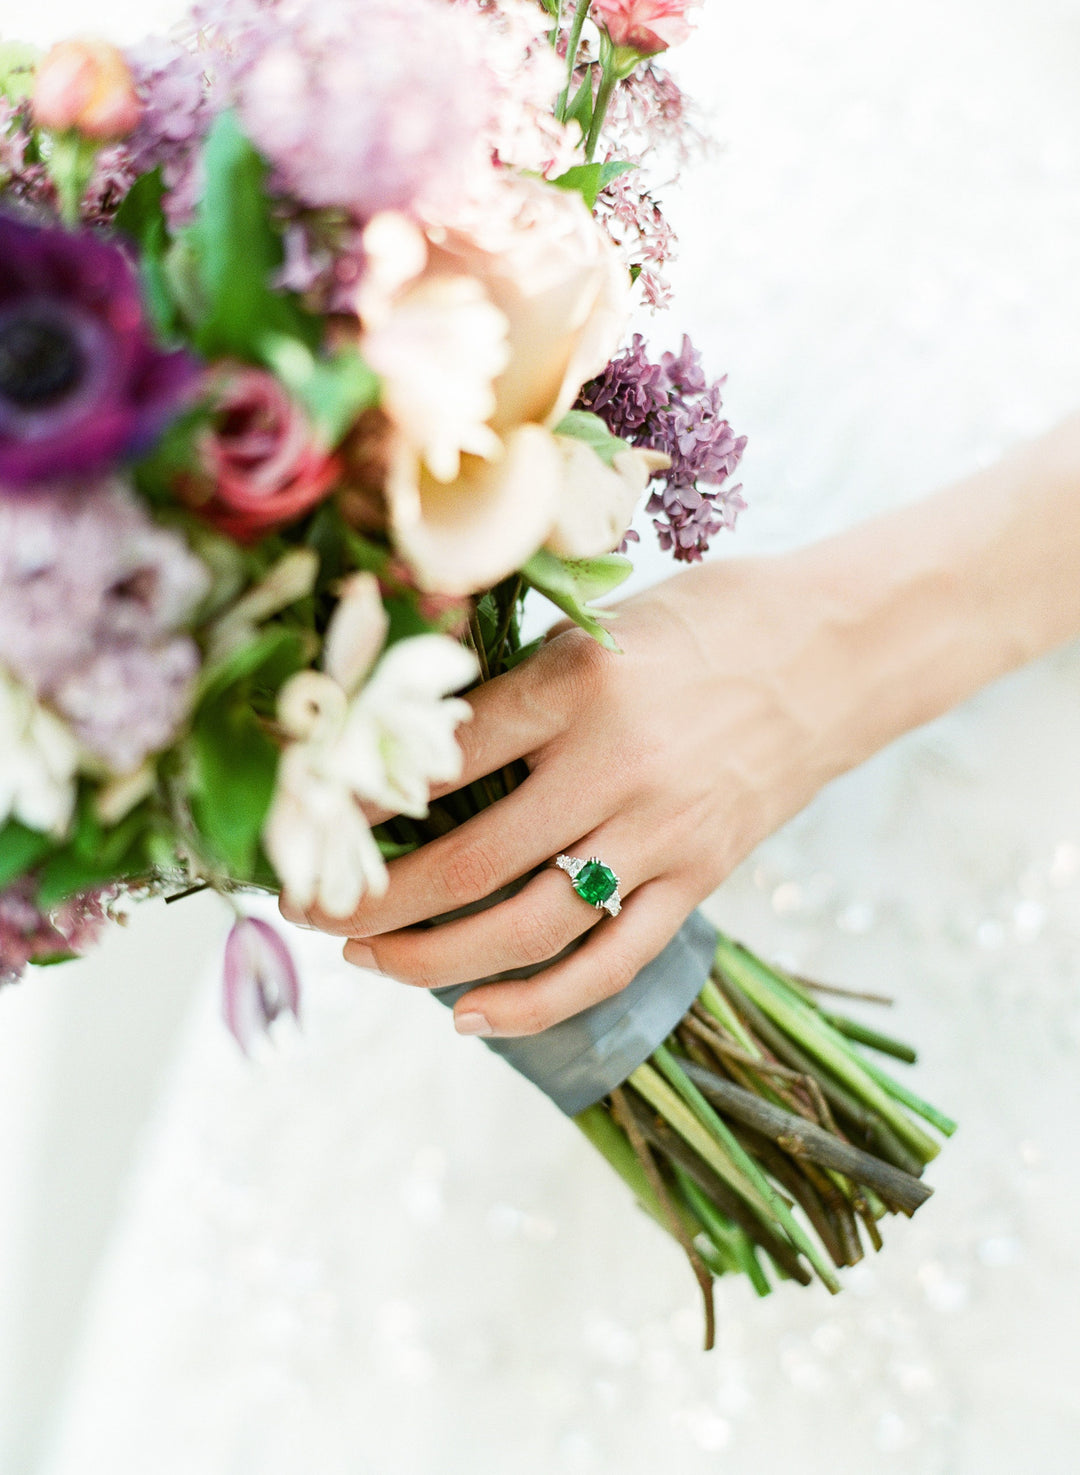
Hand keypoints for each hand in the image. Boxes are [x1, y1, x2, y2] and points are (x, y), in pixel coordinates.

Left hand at [284, 552, 857, 1036]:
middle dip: (373, 897)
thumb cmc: (709, 618)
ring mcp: (662, 835)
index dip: (361, 798)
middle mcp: (615, 768)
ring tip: (369, 959)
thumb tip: (409, 731)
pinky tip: (470, 1015)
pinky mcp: (700, 880)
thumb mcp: (599, 620)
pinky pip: (610, 963)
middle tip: (309, 908)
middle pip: (469, 859)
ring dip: (433, 958)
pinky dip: (536, 1002)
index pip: (442, 758)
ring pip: (528, 927)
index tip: (305, 821)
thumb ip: (514, 683)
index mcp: (579, 684)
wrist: (839, 650)